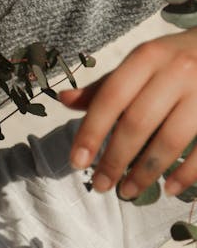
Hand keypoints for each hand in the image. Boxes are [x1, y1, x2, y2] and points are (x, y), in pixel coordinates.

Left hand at [59, 28, 196, 197]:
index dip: (92, 131)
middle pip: (138, 122)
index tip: (76, 161)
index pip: (112, 97)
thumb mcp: (140, 63)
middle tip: (100, 184)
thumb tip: (63, 100)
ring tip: (127, 191)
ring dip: (146, 172)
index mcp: (148, 56)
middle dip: (115, 158)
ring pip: (170, 140)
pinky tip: (169, 189)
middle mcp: (176, 71)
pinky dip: (186, 173)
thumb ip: (105, 85)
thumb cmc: (175, 59)